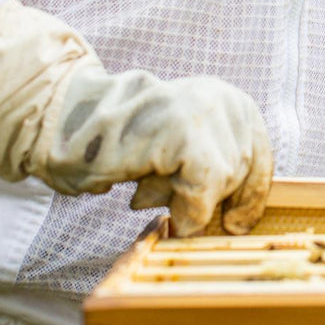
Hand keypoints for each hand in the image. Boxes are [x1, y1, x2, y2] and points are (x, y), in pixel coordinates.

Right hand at [44, 69, 272, 236]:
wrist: (65, 121)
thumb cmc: (122, 145)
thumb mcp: (183, 152)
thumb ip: (215, 170)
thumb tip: (242, 219)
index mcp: (230, 100)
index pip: (260, 159)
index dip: (250, 197)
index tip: (236, 225)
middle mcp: (222, 99)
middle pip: (241, 174)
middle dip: (208, 198)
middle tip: (158, 192)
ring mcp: (203, 110)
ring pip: (223, 183)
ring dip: (185, 200)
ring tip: (146, 184)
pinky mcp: (183, 130)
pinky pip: (204, 189)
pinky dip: (185, 208)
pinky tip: (149, 198)